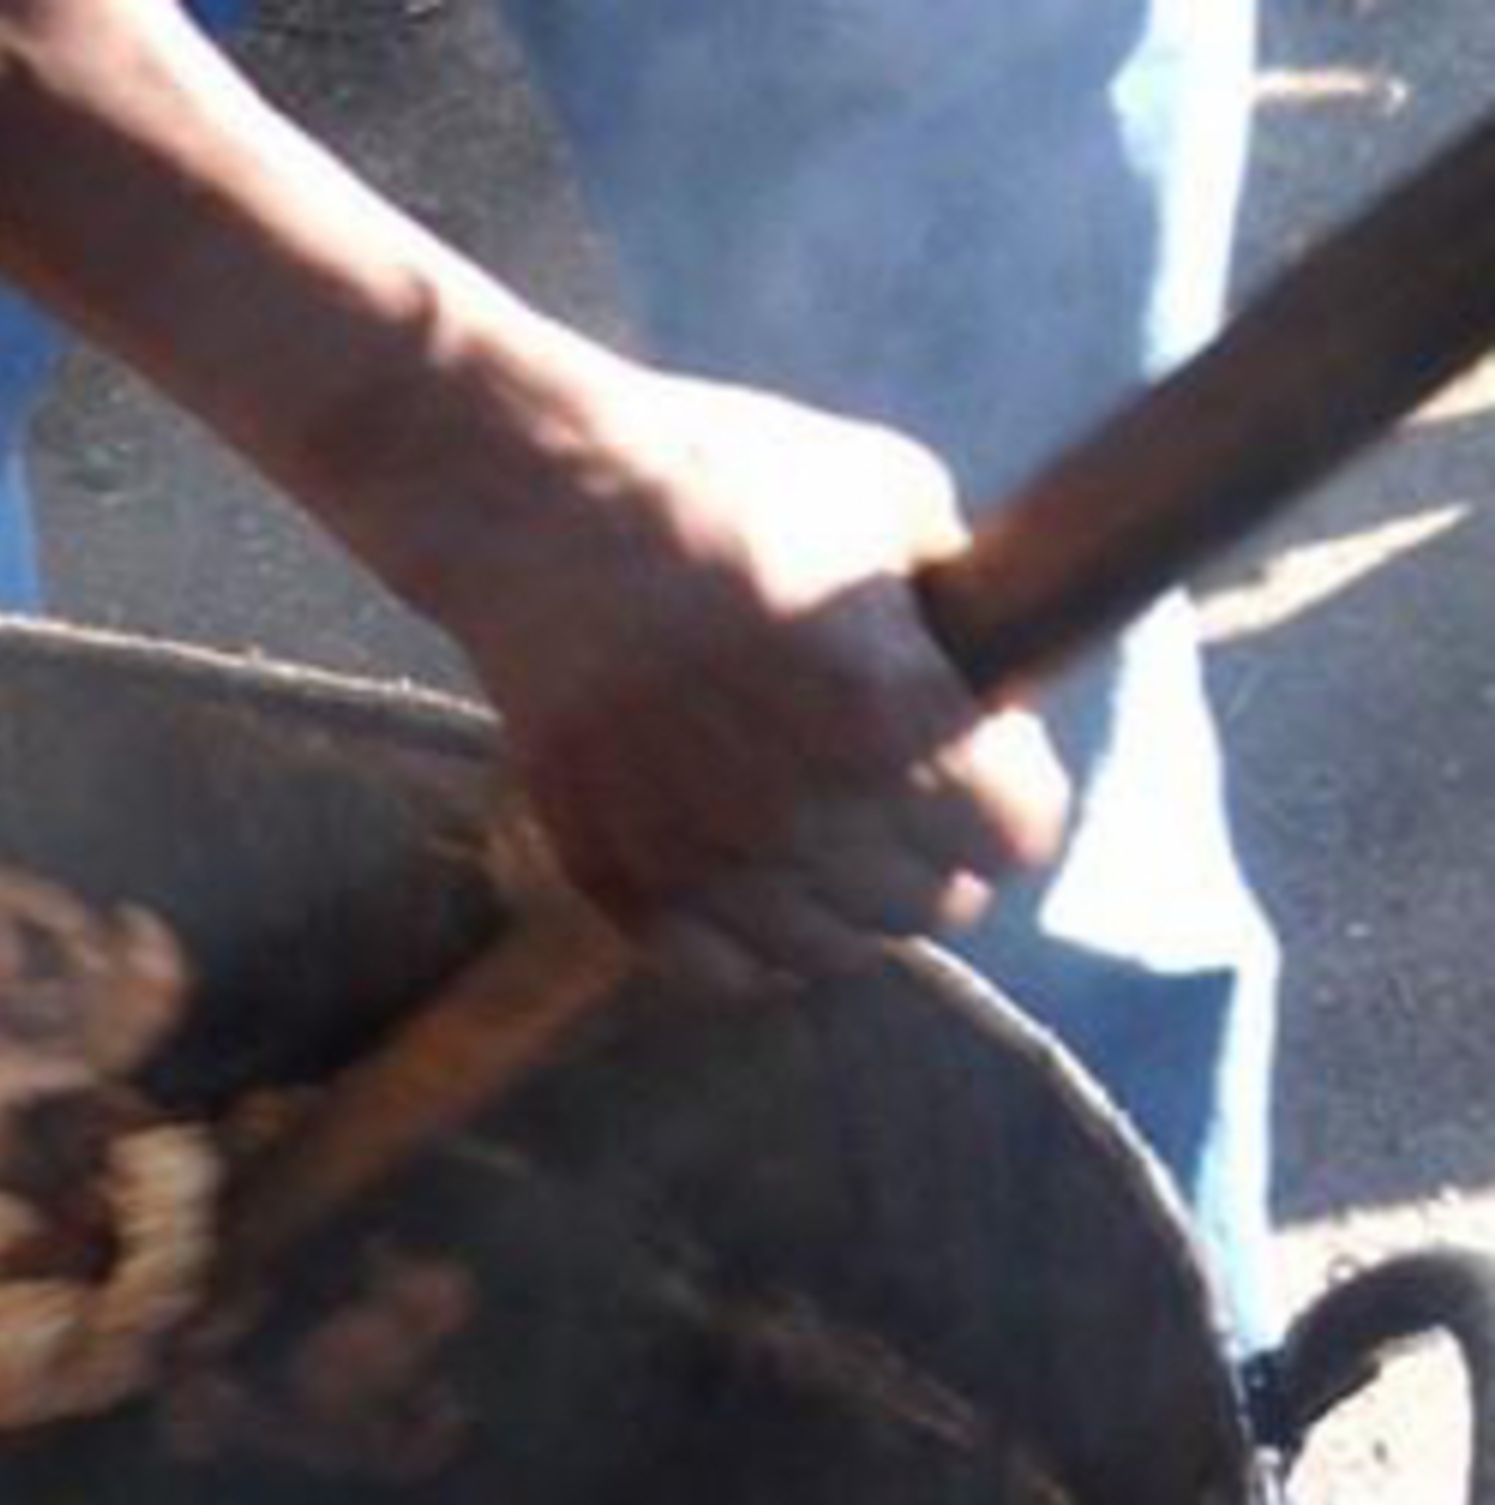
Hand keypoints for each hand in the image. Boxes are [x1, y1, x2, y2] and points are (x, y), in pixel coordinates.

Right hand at [422, 367, 1069, 990]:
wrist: (542, 505)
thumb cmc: (722, 480)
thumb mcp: (893, 502)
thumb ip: (956, 610)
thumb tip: (990, 674)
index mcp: (890, 720)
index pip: (1014, 836)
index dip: (1015, 795)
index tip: (993, 767)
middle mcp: (802, 816)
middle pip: (930, 904)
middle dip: (937, 851)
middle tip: (915, 807)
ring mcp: (703, 861)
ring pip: (831, 950)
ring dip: (850, 907)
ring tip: (838, 852)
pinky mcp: (619, 882)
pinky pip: (723, 970)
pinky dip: (757, 944)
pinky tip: (762, 890)